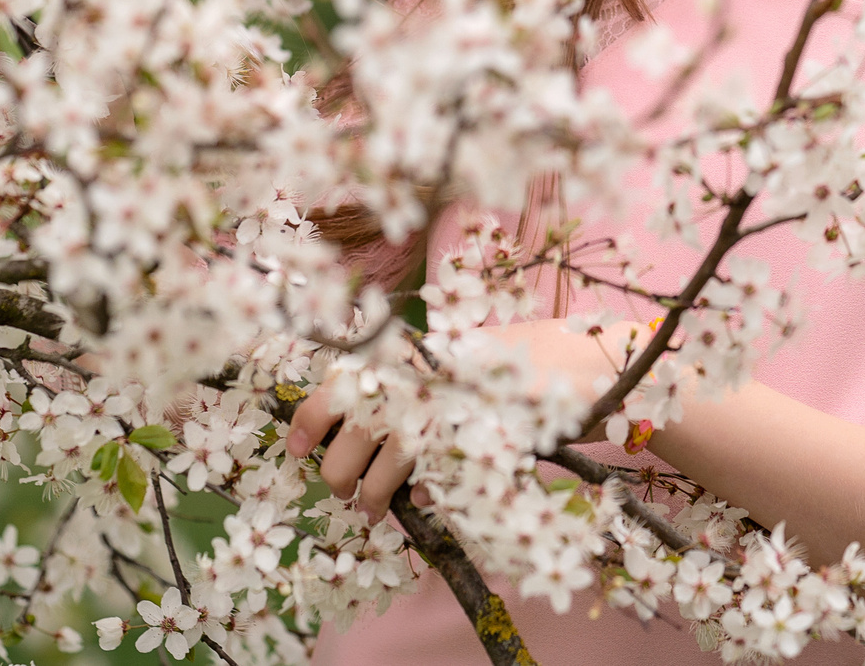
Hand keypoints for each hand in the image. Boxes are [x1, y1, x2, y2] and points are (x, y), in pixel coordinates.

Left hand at [283, 322, 620, 519]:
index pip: (330, 392)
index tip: (295, 449)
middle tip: (346, 485)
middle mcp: (410, 389)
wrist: (569, 363)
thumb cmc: (501, 359)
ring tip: (374, 505)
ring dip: (372, 499)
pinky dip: (419, 497)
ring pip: (379, 478)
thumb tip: (348, 419)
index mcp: (399, 358)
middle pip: (345, 449)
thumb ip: (400, 383)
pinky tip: (426, 493)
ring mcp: (437, 424)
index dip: (305, 426)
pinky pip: (424, 490)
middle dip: (338, 476)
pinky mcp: (465, 453)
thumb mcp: (444, 358)